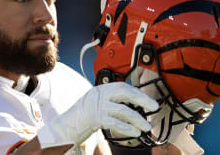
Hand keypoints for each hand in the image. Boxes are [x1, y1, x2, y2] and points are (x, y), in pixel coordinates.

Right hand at [37, 82, 158, 148]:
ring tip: (146, 127)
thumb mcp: (97, 103)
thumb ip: (112, 101)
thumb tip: (134, 105)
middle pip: (124, 92)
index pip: (123, 86)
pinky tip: (134, 132)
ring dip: (137, 119)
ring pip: (123, 110)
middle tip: (154, 107)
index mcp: (101, 89)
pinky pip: (115, 123)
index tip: (150, 101)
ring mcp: (97, 106)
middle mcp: (99, 94)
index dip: (138, 93)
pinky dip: (127, 128)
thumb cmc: (83, 116)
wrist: (65, 125)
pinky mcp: (96, 119)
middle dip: (141, 99)